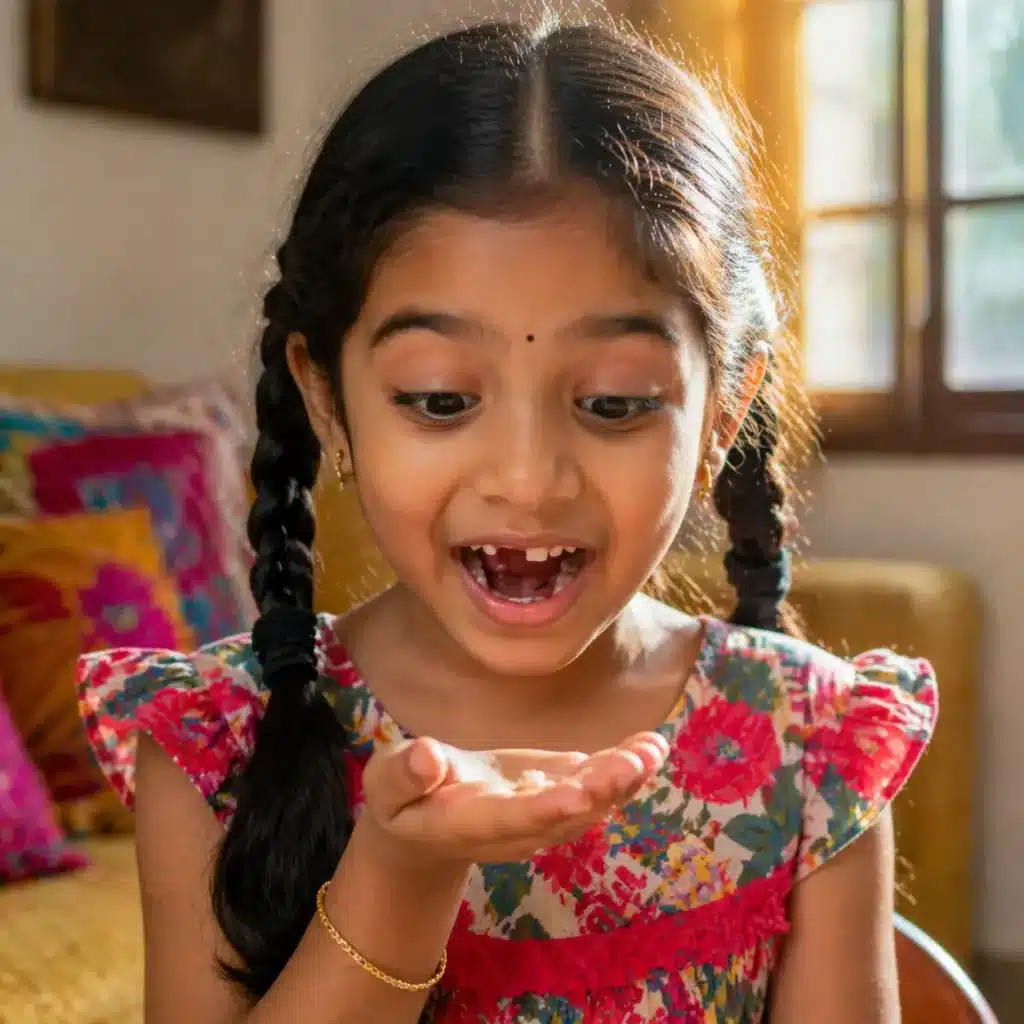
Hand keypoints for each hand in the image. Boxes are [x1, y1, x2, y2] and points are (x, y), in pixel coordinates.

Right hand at [359, 731, 668, 867]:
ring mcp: (541, 815)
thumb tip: (426, 756)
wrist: (425, 826)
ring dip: (623, 779)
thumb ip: (403, 775)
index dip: (545, 807)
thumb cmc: (401, 799)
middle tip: (635, 763)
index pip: (509, 819)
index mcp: (468, 823)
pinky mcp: (556, 795)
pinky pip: (595, 786)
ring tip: (653, 749)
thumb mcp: (386, 785)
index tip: (578, 792)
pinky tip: (651, 746)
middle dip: (602, 789)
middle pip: (563, 814)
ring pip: (588, 803)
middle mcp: (515, 828)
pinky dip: (624, 768)